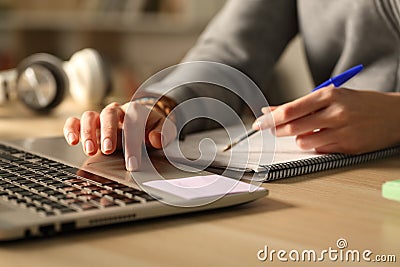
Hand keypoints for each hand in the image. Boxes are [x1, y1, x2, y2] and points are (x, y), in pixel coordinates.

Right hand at [63, 101, 176, 170]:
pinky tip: (73, 141)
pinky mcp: (90, 124)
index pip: (133, 124)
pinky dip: (71, 128)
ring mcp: (101, 117)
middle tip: (107, 150)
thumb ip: (163, 133)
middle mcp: (117, 111)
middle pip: (109, 115)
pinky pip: (76, 121)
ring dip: (88, 132)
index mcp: (136, 111)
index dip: (132, 144)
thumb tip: (155, 139)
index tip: (132, 162)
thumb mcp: (165, 129)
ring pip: (90, 116)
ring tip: (90, 150)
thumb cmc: (152, 126)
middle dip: (108, 132)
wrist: (144, 119)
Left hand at [252, 86, 399, 153]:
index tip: (259, 123)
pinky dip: (315, 145)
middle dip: (276, 131)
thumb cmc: (359, 103)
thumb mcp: (331, 96)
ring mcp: (343, 132)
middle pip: (293, 127)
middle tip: (269, 130)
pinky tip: (324, 138)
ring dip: (299, 139)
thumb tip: (271, 110)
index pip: (291, 110)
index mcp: (329, 96)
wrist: (394, 115)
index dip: (270, 118)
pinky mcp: (348, 147)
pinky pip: (319, 150)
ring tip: (307, 131)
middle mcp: (335, 113)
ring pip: (304, 142)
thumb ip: (301, 105)